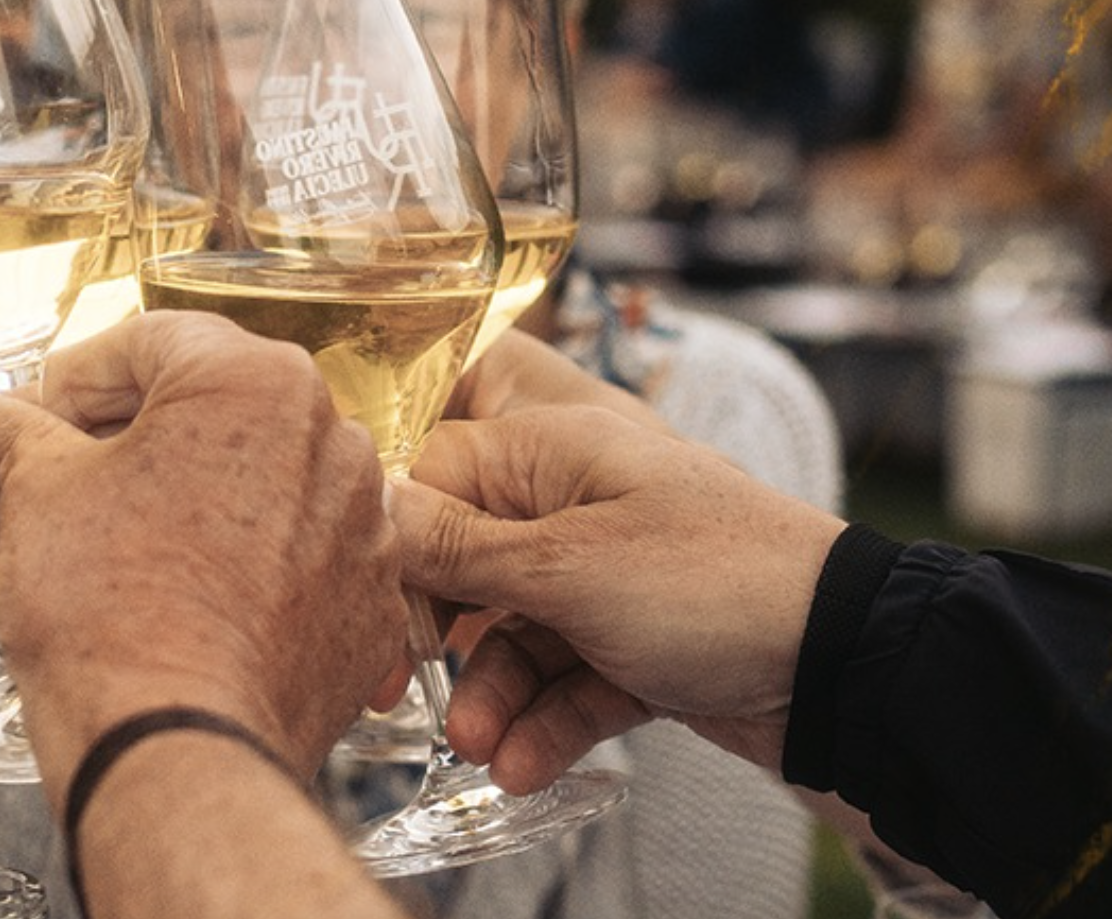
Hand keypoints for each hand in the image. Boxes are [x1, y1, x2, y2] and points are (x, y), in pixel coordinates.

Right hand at [0, 311, 409, 791]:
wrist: (175, 750)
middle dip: (143, 435)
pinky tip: (190, 600)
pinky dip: (251, 566)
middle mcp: (333, 437)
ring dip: (201, 496)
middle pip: (219, 406)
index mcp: (253, 379)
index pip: (151, 343)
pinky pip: (303, 559)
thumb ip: (10, 433)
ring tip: (131, 544)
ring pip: (267, 480)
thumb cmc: (106, 608)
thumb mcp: (34, 493)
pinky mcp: (372, 606)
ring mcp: (365, 525)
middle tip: (74, 475)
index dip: (77, 378)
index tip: (36, 418)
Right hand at [388, 332, 845, 790]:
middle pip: (468, 562)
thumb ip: (457, 546)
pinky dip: (549, 721)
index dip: (397, 545)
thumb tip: (368, 502)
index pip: (434, 476)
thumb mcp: (564, 567)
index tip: (371, 610)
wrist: (850, 666)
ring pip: (517, 633)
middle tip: (398, 692)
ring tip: (484, 750)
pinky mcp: (638, 639)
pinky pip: (569, 677)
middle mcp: (575, 503)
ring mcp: (609, 574)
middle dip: (437, 636)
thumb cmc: (712, 583)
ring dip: (495, 694)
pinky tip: (528, 767)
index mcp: (554, 451)